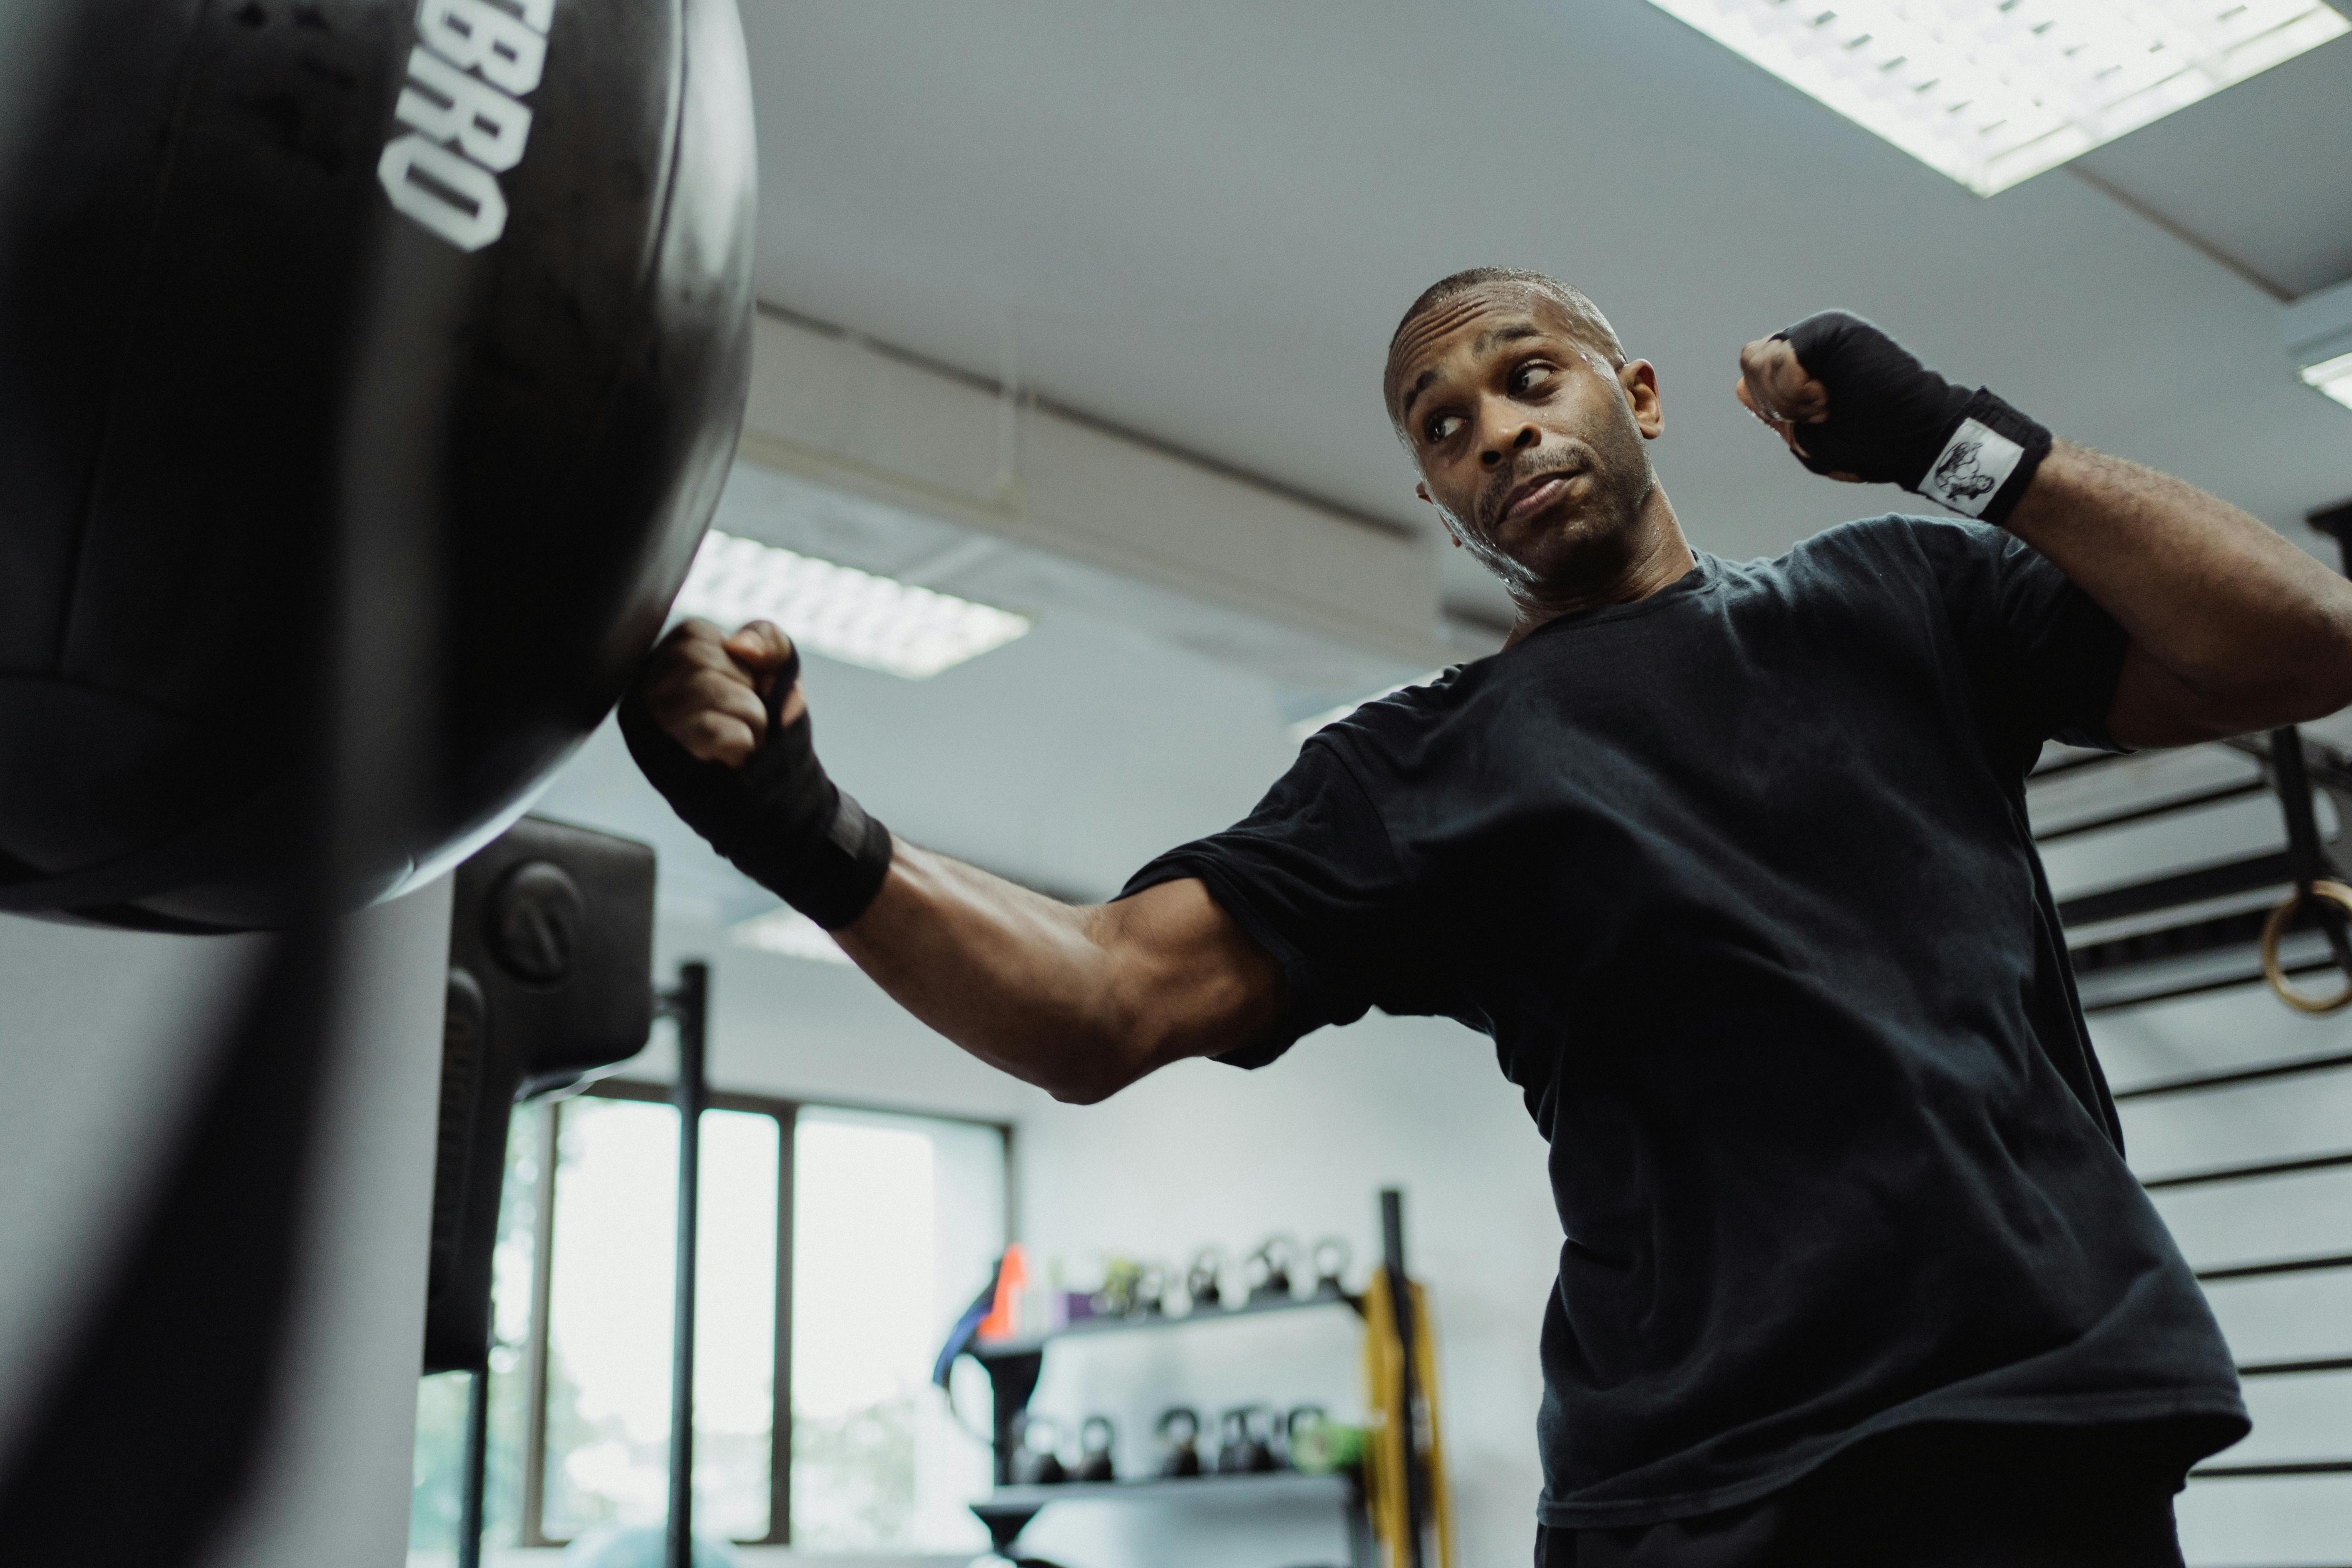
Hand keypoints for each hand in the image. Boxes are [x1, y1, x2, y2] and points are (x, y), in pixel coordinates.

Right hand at [633, 617, 802, 766]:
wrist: (777, 778)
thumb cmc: (768, 715)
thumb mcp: (775, 666)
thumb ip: (767, 639)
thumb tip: (740, 644)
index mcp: (669, 658)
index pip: (693, 633)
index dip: (734, 660)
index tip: (744, 685)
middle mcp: (650, 687)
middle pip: (697, 661)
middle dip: (744, 688)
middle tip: (751, 714)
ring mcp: (655, 723)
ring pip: (705, 690)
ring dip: (751, 715)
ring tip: (749, 734)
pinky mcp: (669, 756)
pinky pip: (711, 729)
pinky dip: (742, 739)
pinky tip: (740, 751)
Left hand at [1734, 335, 1859, 480]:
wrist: (1913, 438)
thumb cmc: (1871, 443)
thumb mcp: (1808, 437)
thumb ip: (1774, 412)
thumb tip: (1740, 387)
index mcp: (1803, 368)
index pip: (1753, 374)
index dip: (1770, 404)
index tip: (1811, 420)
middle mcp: (1810, 345)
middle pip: (1751, 362)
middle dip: (1775, 401)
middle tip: (1820, 412)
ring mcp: (1820, 333)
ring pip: (1758, 359)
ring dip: (1787, 398)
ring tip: (1826, 405)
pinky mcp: (1832, 329)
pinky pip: (1781, 356)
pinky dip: (1795, 391)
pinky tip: (1826, 397)